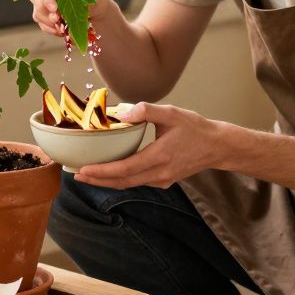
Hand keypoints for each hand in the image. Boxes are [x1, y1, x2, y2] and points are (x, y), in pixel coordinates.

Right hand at [29, 0, 119, 36]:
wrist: (94, 11)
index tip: (55, 8)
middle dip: (45, 10)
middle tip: (57, 19)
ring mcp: (42, 0)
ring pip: (37, 11)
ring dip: (49, 21)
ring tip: (62, 27)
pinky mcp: (43, 14)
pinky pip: (41, 23)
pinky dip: (50, 29)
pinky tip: (61, 31)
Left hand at [74, 102, 223, 189]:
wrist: (217, 147)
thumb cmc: (195, 128)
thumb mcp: (172, 113)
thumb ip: (146, 110)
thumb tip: (122, 113)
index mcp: (159, 156)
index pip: (125, 168)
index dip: (102, 171)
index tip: (83, 170)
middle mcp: (159, 173)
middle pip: (122, 181)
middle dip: (98, 180)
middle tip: (76, 175)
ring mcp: (162, 179)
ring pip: (129, 184)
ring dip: (107, 181)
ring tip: (88, 175)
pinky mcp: (164, 181)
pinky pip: (138, 182)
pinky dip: (121, 179)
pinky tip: (110, 173)